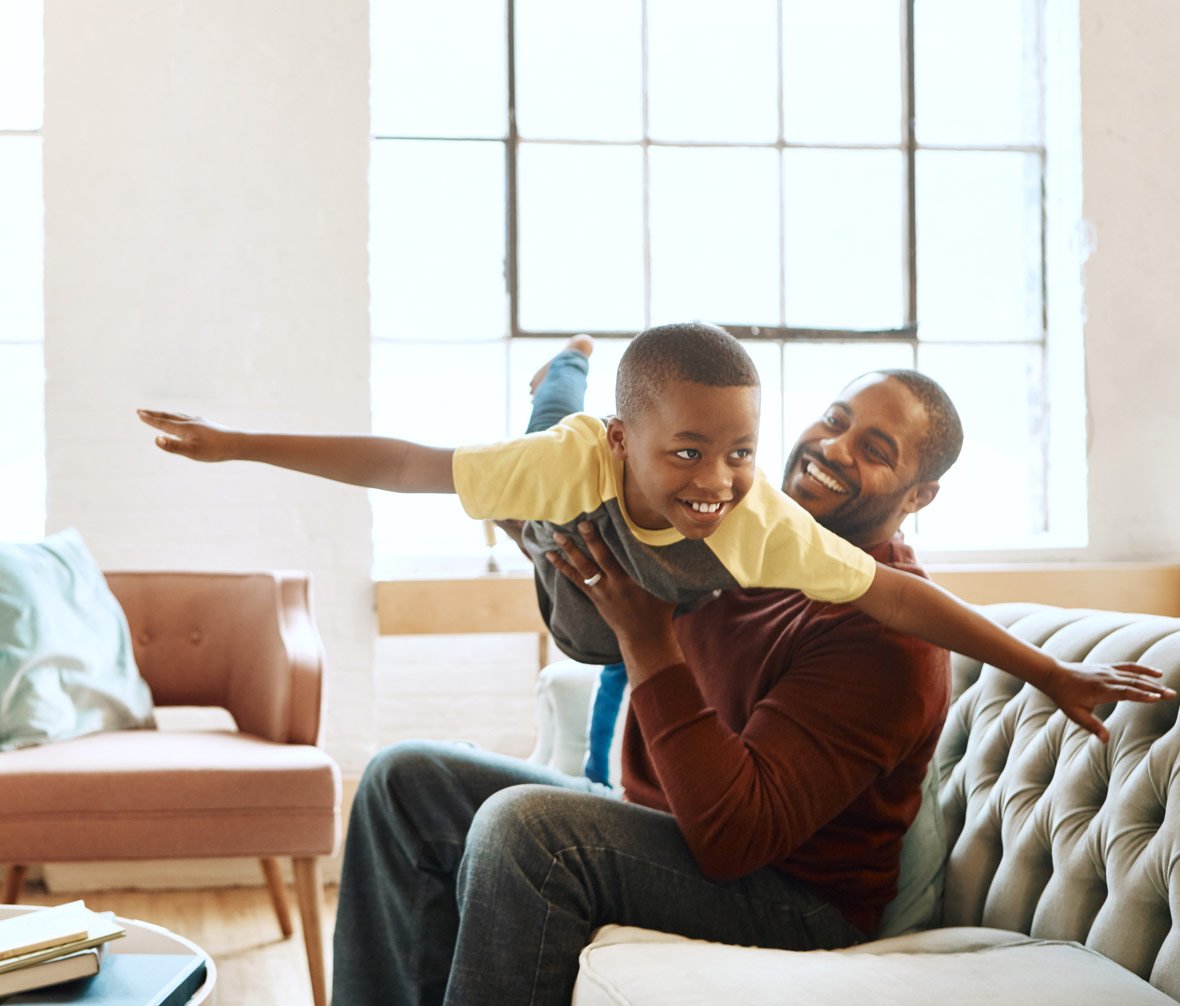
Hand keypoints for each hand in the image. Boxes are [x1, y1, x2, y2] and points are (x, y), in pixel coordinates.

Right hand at [137, 409, 236, 461]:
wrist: (238, 444)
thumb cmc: (215, 450)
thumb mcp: (192, 451)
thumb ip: (173, 446)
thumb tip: (156, 439)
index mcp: (185, 428)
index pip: (163, 423)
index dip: (150, 420)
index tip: (139, 414)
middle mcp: (191, 422)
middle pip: (169, 416)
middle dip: (155, 415)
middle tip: (142, 411)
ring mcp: (200, 422)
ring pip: (179, 416)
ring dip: (167, 415)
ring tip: (160, 414)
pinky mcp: (208, 425)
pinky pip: (189, 418)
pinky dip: (180, 417)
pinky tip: (185, 420)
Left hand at [547, 522, 680, 676]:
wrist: (644, 637)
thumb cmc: (659, 610)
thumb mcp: (666, 588)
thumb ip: (667, 569)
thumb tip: (682, 545)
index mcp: (633, 580)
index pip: (621, 555)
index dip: (612, 538)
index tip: (605, 520)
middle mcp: (616, 584)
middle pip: (601, 559)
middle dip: (591, 541)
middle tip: (581, 523)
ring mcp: (602, 592)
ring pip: (583, 569)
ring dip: (570, 551)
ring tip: (557, 535)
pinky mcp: (594, 597)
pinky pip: (575, 580)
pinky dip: (563, 567)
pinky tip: (551, 555)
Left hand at [1039, 660, 1174, 741]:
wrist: (1053, 675)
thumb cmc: (1064, 697)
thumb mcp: (1075, 714)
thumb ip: (1092, 726)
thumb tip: (1105, 740)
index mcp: (1100, 690)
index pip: (1125, 692)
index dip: (1142, 695)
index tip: (1157, 698)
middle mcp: (1107, 678)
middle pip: (1134, 683)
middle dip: (1154, 689)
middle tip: (1172, 695)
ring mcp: (1108, 671)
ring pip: (1134, 675)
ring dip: (1152, 681)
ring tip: (1168, 688)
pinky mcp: (1108, 667)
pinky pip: (1129, 667)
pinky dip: (1143, 669)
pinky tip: (1157, 673)